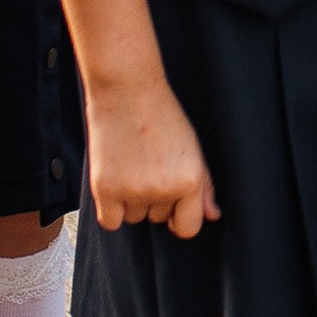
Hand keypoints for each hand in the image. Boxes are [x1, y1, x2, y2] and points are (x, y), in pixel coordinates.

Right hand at [86, 77, 219, 235]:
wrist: (126, 89)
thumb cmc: (162, 115)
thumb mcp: (192, 148)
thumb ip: (204, 185)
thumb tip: (213, 215)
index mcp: (190, 181)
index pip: (188, 228)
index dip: (181, 219)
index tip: (174, 208)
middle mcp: (163, 190)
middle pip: (159, 219)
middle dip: (156, 200)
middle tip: (148, 167)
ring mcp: (132, 191)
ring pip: (134, 218)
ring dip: (132, 202)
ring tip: (131, 167)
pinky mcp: (104, 188)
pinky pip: (111, 222)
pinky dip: (112, 210)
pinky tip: (115, 185)